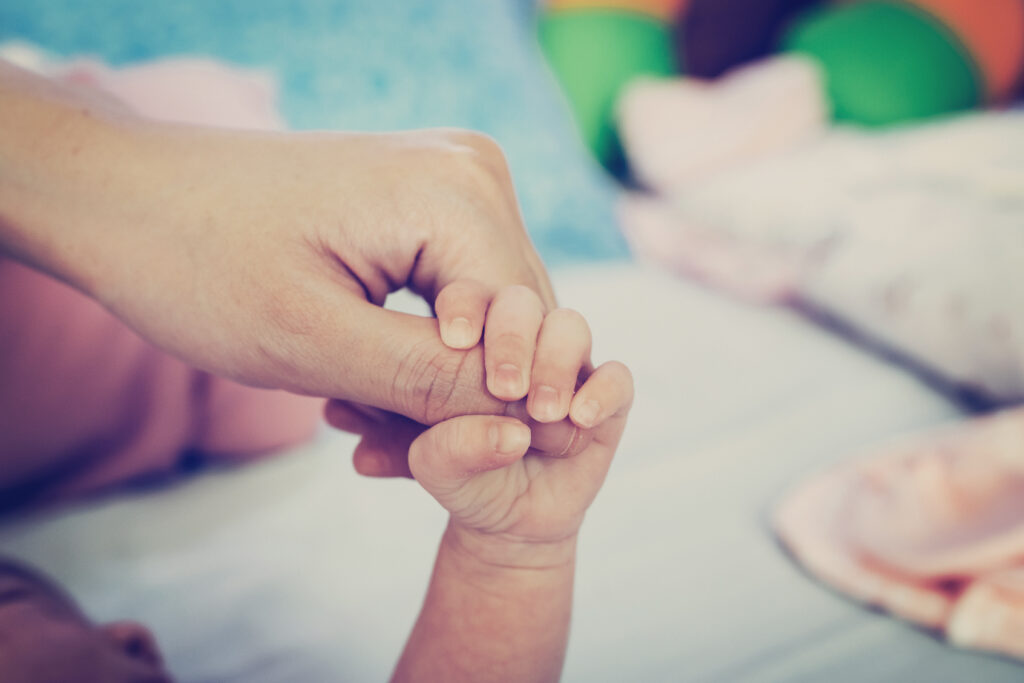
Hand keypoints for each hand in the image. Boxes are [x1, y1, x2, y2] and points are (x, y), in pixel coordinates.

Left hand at [2, 64, 552, 422]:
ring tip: (368, 430)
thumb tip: (526, 419)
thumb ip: (429, 382)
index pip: (527, 322)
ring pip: (491, 311)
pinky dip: (427, 348)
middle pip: (517, 316)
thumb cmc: (199, 262)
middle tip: (385, 454)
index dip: (501, 404)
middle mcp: (473, 173)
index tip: (433, 465)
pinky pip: (457, 290)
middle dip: (470, 394)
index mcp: (457, 191)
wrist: (126, 196)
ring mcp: (452, 182)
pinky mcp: (426, 203)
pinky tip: (373, 389)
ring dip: (446, 378)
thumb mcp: (315, 341)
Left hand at [405, 287, 632, 563]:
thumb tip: (513, 436)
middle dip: (514, 339)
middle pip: (521, 302)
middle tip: (503, 388)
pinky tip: (579, 417)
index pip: (465, 293)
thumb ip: (449, 448)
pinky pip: (617, 378)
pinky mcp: (605, 397)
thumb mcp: (431, 465)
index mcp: (468, 330)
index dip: (464, 306)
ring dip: (555, 363)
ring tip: (540, 411)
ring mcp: (565, 362)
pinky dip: (602, 391)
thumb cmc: (455, 470)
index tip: (455, 340)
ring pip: (570, 327)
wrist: (502, 512)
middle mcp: (520, 335)